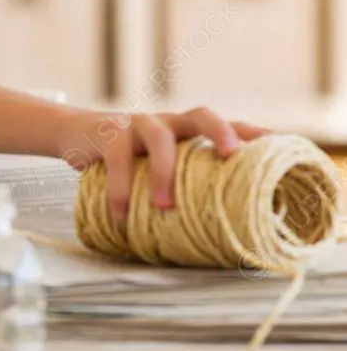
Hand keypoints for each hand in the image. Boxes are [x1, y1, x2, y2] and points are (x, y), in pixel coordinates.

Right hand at [57, 106, 269, 222]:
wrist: (74, 134)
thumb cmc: (125, 160)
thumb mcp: (153, 166)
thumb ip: (178, 184)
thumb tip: (209, 236)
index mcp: (186, 131)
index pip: (225, 124)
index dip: (250, 133)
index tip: (275, 145)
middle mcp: (168, 121)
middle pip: (202, 114)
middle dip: (220, 133)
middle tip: (230, 156)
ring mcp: (138, 123)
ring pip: (160, 137)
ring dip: (164, 172)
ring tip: (162, 206)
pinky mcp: (109, 133)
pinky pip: (119, 158)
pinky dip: (122, 189)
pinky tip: (121, 215)